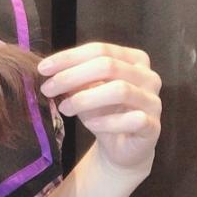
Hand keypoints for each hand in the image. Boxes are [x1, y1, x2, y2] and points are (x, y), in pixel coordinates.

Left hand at [38, 42, 161, 175]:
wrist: (121, 147)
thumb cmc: (103, 111)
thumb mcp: (84, 90)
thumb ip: (73, 78)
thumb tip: (49, 70)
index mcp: (133, 59)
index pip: (99, 50)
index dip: (68, 57)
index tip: (42, 69)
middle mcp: (148, 76)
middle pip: (108, 66)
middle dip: (72, 76)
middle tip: (47, 89)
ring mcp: (154, 101)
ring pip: (120, 90)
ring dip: (85, 99)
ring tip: (64, 108)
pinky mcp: (154, 126)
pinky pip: (132, 119)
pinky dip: (107, 122)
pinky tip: (90, 125)